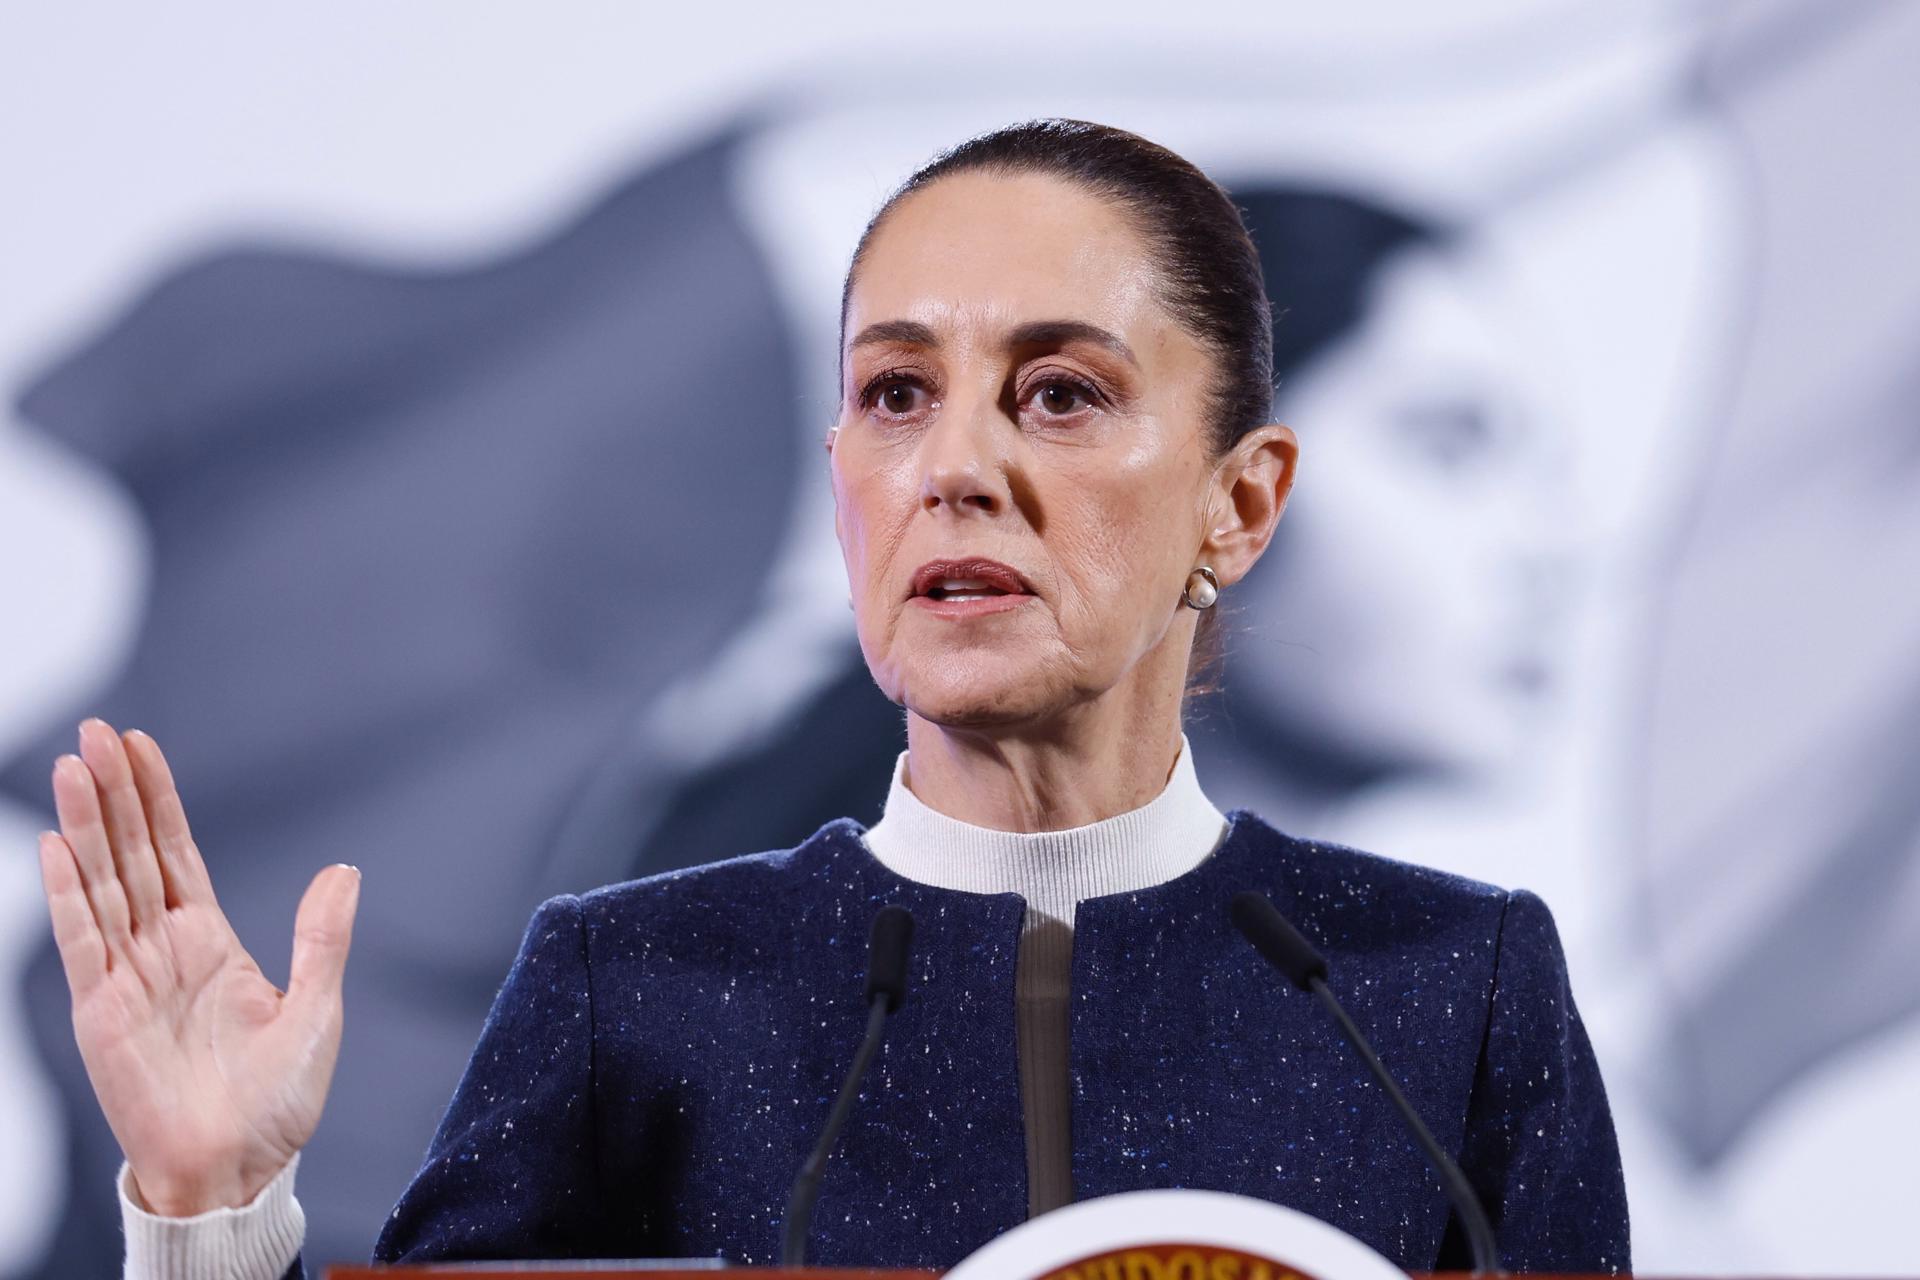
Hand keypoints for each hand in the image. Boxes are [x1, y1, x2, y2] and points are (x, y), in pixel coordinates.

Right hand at [37, 718, 360, 1215]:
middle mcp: (162, 951)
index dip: (157, 800)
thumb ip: (322, 938)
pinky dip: (68, 894)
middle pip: (131, 855)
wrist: (243, 1167)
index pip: (174, 854)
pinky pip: (84, 942)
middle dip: (115, 793)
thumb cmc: (278, 1102)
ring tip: (73, 765)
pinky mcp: (103, 1012)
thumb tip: (345, 870)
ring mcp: (128, 978)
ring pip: (102, 884)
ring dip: (87, 826)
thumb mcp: (316, 1009)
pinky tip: (57, 844)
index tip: (139, 746)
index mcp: (210, 943)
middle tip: (93, 730)